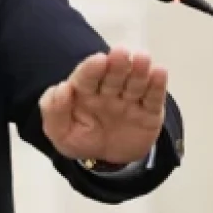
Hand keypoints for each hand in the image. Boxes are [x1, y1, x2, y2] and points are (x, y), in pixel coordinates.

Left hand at [39, 47, 167, 165]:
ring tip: (143, 58)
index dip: (92, 68)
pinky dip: (157, 85)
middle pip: (113, 75)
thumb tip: (61, 88)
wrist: (109, 160)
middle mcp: (109, 91)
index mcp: (85, 91)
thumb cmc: (83, 139)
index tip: (99, 60)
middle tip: (121, 53)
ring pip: (135, 83)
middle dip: (117, 64)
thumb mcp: (60, 132)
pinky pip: (153, 98)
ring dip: (139, 70)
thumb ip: (53, 110)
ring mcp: (130, 100)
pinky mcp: (149, 112)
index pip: (87, 77)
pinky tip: (159, 72)